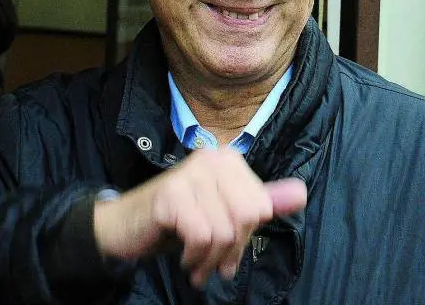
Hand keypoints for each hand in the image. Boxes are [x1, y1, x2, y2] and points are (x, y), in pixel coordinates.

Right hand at [93, 148, 306, 286]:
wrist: (122, 226)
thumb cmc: (178, 221)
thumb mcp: (225, 213)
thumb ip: (263, 202)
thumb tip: (301, 194)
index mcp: (229, 160)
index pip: (261, 206)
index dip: (247, 235)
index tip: (230, 249)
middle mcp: (212, 159)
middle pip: (247, 217)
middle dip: (232, 249)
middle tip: (214, 263)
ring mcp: (190, 174)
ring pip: (224, 230)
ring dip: (211, 258)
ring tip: (197, 264)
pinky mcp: (170, 194)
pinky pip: (201, 235)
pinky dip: (194, 255)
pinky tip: (184, 256)